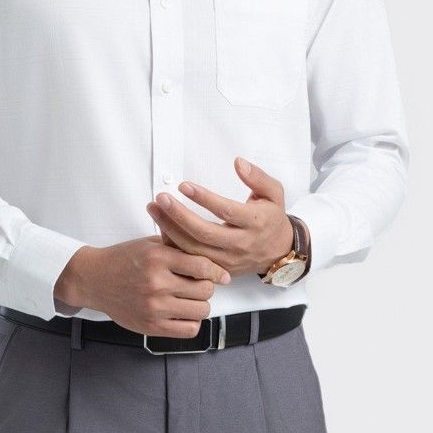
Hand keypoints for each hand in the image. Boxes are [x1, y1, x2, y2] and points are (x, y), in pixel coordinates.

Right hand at [55, 238, 231, 335]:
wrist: (94, 279)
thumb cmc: (122, 260)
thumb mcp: (149, 245)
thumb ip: (176, 245)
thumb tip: (206, 245)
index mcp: (158, 259)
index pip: (202, 266)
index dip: (217, 271)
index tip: (221, 275)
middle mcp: (157, 283)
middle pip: (205, 290)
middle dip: (206, 287)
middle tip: (198, 286)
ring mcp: (154, 307)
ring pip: (201, 311)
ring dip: (200, 306)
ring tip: (190, 300)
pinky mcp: (151, 326)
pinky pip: (188, 329)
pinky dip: (192, 323)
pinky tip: (184, 314)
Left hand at [146, 159, 292, 276]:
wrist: (278, 252)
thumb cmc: (272, 219)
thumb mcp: (274, 194)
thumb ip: (257, 177)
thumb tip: (238, 163)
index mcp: (255, 223)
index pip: (226, 211)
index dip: (204, 199)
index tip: (184, 186)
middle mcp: (241, 244)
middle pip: (204, 233)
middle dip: (179, 215)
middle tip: (161, 199)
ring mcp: (228, 259)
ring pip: (194, 248)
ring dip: (170, 229)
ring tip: (154, 210)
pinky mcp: (218, 269)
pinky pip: (192, 259)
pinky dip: (174, 244)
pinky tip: (161, 227)